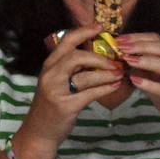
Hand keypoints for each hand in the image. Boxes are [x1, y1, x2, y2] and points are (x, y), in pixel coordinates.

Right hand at [26, 24, 123, 144]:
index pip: (66, 41)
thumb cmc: (53, 104)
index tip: (100, 27)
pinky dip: (106, 89)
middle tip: (115, 61)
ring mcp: (56, 90)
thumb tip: (100, 57)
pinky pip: (90, 93)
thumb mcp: (59, 81)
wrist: (39, 130)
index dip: (83, 31)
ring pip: (85, 76)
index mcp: (50, 65)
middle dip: (99, 57)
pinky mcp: (65, 105)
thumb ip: (73, 69)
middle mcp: (50, 74)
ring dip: (107, 74)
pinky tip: (116, 86)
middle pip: (76, 56)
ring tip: (120, 74)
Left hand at [116, 32, 159, 141]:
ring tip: (128, 60)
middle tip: (121, 47)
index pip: (159, 40)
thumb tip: (122, 58)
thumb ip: (144, 68)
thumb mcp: (158, 79)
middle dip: (141, 45)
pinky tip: (135, 80)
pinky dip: (149, 84)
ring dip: (145, 60)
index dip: (139, 37)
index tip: (120, 39)